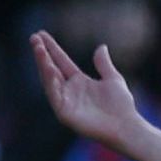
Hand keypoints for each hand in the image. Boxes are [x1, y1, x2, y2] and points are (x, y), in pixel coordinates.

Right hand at [30, 29, 158, 153]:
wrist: (127, 126)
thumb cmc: (121, 106)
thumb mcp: (113, 78)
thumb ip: (104, 64)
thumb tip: (101, 47)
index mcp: (78, 81)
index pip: (61, 61)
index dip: (52, 48)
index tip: (41, 34)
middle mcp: (69, 91)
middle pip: (51, 69)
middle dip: (42, 54)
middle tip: (34, 37)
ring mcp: (65, 102)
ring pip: (50, 81)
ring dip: (43, 65)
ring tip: (38, 49)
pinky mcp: (65, 114)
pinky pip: (55, 96)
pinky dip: (51, 83)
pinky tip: (49, 69)